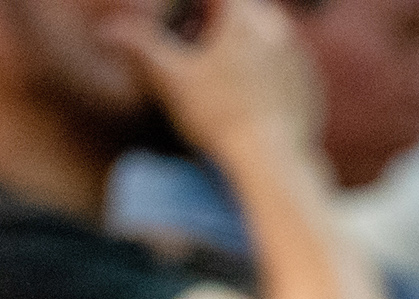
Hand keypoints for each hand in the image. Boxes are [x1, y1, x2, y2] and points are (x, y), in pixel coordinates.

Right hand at [105, 0, 323, 158]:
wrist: (274, 162)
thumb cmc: (219, 117)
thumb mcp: (171, 79)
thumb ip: (141, 47)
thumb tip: (108, 30)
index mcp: (245, 18)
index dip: (195, 5)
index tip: (182, 20)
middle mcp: (278, 29)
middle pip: (244, 9)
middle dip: (219, 18)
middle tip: (197, 39)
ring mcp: (298, 57)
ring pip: (269, 34)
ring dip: (245, 41)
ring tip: (221, 67)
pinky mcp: (310, 85)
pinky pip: (285, 64)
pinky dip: (267, 69)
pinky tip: (249, 92)